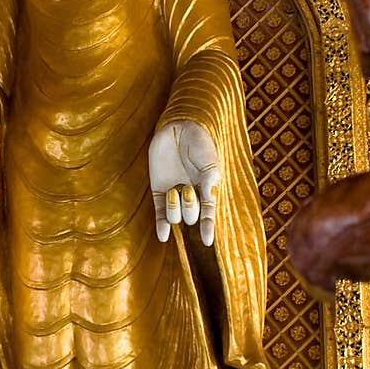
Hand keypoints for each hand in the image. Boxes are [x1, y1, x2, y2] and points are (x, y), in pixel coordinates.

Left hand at [148, 120, 219, 246]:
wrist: (178, 127)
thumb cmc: (198, 142)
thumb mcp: (208, 162)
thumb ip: (209, 180)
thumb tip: (211, 197)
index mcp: (207, 189)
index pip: (208, 213)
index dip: (208, 227)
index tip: (208, 241)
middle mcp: (192, 194)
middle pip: (191, 216)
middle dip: (190, 208)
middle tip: (188, 189)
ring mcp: (174, 193)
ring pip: (175, 216)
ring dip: (175, 209)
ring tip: (175, 190)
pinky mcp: (158, 190)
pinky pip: (159, 213)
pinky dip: (161, 225)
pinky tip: (163, 237)